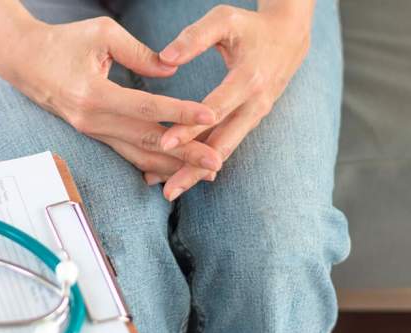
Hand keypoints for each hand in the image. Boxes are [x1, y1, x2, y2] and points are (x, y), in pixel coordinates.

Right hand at [0, 16, 224, 181]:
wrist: (24, 61)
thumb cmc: (63, 42)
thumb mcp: (102, 34)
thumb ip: (139, 52)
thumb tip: (171, 71)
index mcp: (93, 93)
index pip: (146, 107)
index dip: (180, 112)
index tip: (210, 115)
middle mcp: (91, 120)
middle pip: (146, 140)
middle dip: (184, 153)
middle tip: (216, 162)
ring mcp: (90, 131)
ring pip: (137, 154)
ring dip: (171, 165)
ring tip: (202, 173)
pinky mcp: (92, 133)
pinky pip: (125, 153)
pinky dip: (150, 162)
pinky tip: (172, 171)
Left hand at [156, 3, 312, 199]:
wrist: (289, 37)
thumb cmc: (250, 26)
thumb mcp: (224, 20)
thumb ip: (194, 37)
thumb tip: (164, 57)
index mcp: (249, 79)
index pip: (215, 109)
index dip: (190, 127)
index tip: (164, 142)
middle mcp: (255, 104)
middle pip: (222, 144)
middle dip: (194, 169)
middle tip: (168, 190)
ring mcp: (254, 116)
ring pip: (224, 151)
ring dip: (197, 173)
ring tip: (169, 191)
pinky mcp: (249, 122)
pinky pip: (226, 146)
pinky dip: (205, 163)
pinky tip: (181, 176)